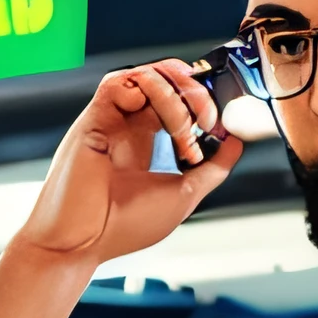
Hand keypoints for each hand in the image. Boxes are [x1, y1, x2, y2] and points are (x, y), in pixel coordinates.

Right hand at [14, 59, 244, 264]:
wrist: (83, 242)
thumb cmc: (124, 227)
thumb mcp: (185, 195)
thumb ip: (213, 168)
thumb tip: (235, 142)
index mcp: (148, 143)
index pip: (179, 101)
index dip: (202, 102)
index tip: (218, 124)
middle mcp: (129, 126)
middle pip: (168, 81)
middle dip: (196, 92)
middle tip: (208, 121)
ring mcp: (112, 120)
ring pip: (149, 76)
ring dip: (176, 97)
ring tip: (183, 132)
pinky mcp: (94, 117)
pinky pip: (120, 81)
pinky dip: (143, 88)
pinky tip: (148, 116)